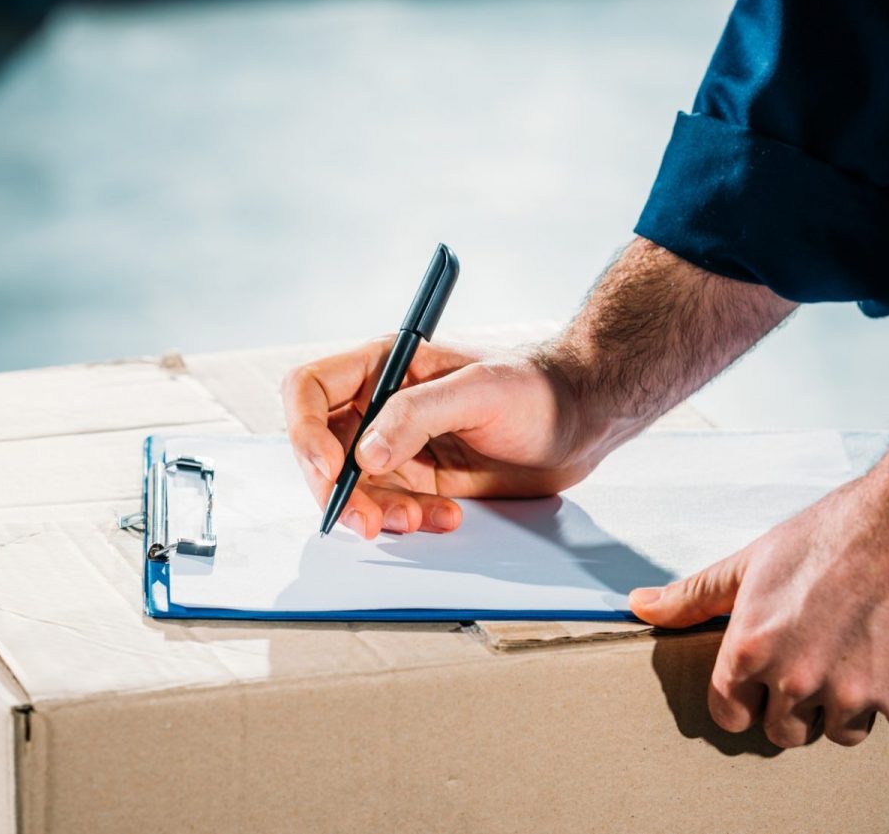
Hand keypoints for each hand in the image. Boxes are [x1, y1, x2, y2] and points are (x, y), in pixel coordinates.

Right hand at [281, 339, 595, 538]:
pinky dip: (410, 520)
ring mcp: (398, 445)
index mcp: (384, 367)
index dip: (304, 432)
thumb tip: (363, 455)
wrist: (583, 418)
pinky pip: (392, 507)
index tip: (332, 469)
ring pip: (356, 489)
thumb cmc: (538, 386)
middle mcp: (381, 405)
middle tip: (367, 521)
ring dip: (378, 512)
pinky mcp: (420, 478)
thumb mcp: (478, 390)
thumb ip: (416, 415)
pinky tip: (448, 515)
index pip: (309, 391)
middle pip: (322, 451)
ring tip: (422, 518)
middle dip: (339, 491)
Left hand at [628, 427, 888, 747]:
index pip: (728, 713)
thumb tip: (641, 607)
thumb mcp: (754, 561)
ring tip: (860, 646)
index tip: (760, 685)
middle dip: (795, 706)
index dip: (744, 700)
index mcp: (751, 649)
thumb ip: (696, 595)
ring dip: (849, 701)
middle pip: (784, 733)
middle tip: (816, 661)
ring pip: (842, 731)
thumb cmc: (835, 533)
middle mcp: (796, 680)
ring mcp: (852, 695)